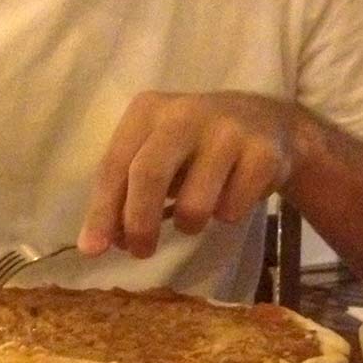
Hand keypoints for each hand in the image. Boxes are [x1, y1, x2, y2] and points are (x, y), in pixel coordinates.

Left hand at [78, 91, 301, 257]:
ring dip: (191, 224)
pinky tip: (234, 194)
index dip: (102, 211)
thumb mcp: (157, 160)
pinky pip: (233, 209)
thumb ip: (125, 195)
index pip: (115, 165)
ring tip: (197, 213)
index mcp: (148, 111)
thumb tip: (99, 243)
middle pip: (148, 175)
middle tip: (141, 252)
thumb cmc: (197, 149)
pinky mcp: (264, 152)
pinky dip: (229, 215)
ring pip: (194, 204)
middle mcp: (185, 112)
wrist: (268, 125)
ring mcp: (228, 130)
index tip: (93, 250)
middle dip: (140, 224)